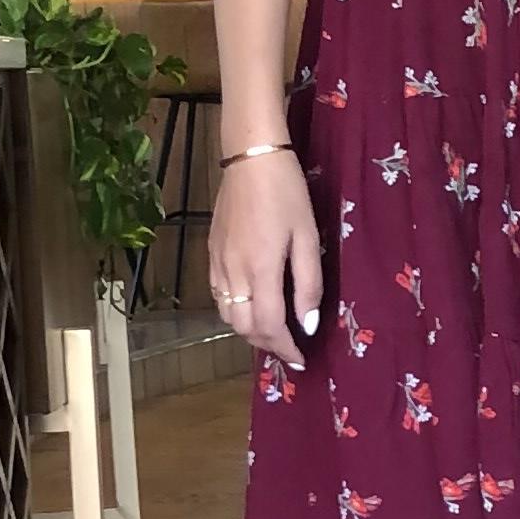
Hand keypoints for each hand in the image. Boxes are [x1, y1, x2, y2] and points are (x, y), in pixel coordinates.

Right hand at [210, 148, 322, 367]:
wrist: (250, 158)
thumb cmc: (287, 194)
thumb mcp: (308, 237)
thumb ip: (308, 284)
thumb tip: (307, 324)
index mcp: (261, 270)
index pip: (270, 327)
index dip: (285, 349)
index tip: (301, 360)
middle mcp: (234, 273)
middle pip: (244, 328)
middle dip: (267, 345)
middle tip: (289, 347)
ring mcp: (218, 264)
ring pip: (227, 315)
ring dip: (249, 331)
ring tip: (272, 330)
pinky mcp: (211, 254)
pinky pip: (218, 296)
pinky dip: (234, 311)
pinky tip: (251, 304)